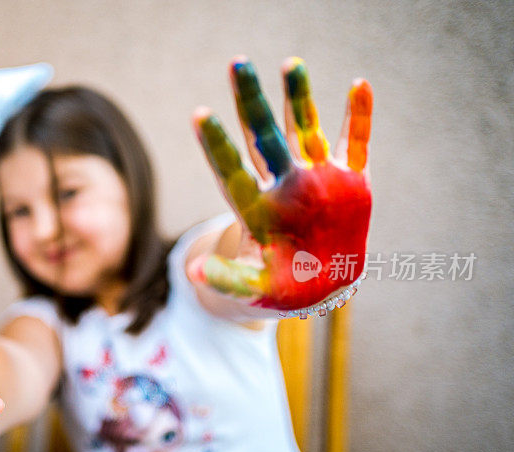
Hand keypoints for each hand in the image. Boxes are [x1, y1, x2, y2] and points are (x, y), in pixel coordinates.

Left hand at [191, 57, 372, 317]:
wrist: (322, 284)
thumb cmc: (280, 286)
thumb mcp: (252, 287)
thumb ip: (228, 281)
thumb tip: (193, 274)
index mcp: (256, 209)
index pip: (231, 170)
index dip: (217, 145)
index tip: (199, 115)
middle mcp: (283, 185)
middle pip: (263, 136)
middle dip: (251, 102)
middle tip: (237, 63)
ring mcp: (317, 178)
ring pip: (305, 130)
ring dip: (299, 98)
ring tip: (289, 63)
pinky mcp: (351, 181)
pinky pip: (356, 144)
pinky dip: (359, 117)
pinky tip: (359, 85)